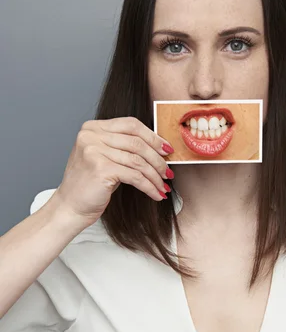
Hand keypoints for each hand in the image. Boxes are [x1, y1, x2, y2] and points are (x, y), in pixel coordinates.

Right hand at [53, 116, 174, 225]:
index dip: (153, 136)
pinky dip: (149, 186)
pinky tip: (157, 194)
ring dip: (155, 176)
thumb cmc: (90, 184)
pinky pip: (135, 176)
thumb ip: (123, 145)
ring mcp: (94, 151)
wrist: (70, 207)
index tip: (167, 149)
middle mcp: (91, 136)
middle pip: (137, 142)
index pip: (131, 124)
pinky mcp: (101, 169)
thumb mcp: (104, 156)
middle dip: (158, 159)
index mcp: (92, 127)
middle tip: (169, 171)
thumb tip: (159, 145)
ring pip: (138, 161)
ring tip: (164, 186)